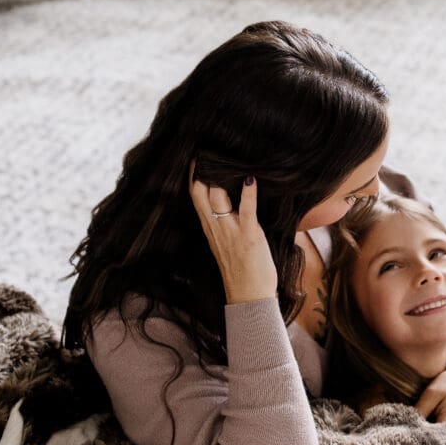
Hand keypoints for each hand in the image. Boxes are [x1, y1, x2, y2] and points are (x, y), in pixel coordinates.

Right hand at [189, 164, 277, 303]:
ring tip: (231, 157)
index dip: (194, 174)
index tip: (197, 156)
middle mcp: (215, 227)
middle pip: (201, 191)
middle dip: (203, 168)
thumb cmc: (242, 272)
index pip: (195, 195)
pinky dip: (248, 193)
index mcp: (209, 228)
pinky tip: (251, 179)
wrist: (248, 297)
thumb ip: (225, 224)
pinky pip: (245, 210)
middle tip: (210, 147)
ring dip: (224, 175)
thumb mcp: (226, 244)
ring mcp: (230, 231)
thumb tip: (231, 205)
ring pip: (218, 196)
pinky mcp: (248, 236)